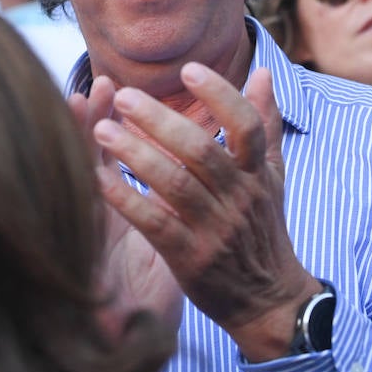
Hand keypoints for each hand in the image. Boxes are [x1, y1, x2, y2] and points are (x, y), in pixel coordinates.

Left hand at [91, 63, 318, 361]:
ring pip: (175, 184)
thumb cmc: (262, 230)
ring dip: (135, 154)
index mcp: (257, 173)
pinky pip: (155, 224)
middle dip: (160, 120)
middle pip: (200, 150)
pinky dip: (127, 200)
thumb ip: (265, 124)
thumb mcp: (272, 178)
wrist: (269, 301)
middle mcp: (239, 197)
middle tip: (123, 96)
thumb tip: (261, 72)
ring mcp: (215, 229)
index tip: (188, 70)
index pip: (245, 126)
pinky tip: (99, 180)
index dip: (220, 95)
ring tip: (101, 131)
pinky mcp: (191, 258)